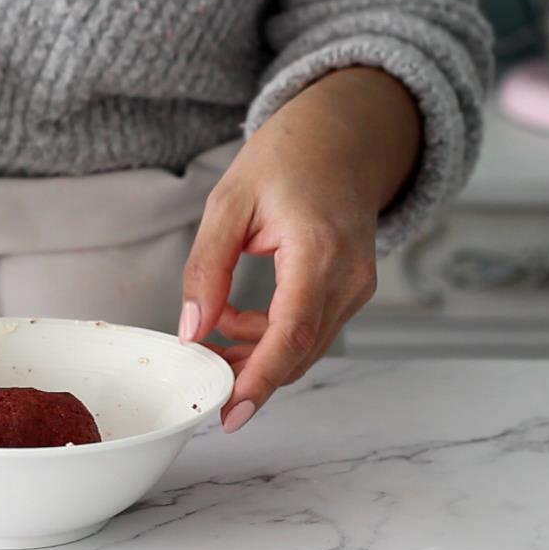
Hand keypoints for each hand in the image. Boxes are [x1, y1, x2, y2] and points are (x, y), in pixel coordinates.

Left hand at [179, 67, 420, 432]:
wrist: (341, 137)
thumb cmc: (286, 158)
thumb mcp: (229, 202)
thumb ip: (206, 268)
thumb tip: (190, 330)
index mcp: (319, 249)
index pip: (293, 332)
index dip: (261, 378)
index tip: (232, 412)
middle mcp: (350, 276)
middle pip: (299, 351)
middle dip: (248, 375)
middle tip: (199, 378)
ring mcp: (358, 287)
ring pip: (305, 348)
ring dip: (255, 356)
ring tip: (209, 337)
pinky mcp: (352, 292)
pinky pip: (311, 331)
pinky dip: (271, 337)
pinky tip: (234, 318)